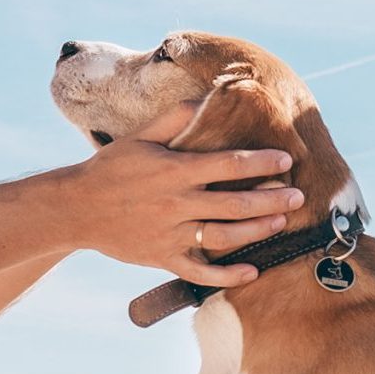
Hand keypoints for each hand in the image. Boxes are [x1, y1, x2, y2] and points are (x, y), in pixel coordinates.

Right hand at [65, 123, 301, 288]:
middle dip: (270, 201)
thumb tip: (206, 97)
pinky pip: (200, 272)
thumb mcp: (140, 136)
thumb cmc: (111, 168)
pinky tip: (252, 272)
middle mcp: (176, 203)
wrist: (76, 209)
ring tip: (280, 223)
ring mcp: (171, 234)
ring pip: (223, 237)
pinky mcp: (163, 258)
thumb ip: (175, 118)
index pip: (227, 164)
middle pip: (234, 204)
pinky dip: (227, 276)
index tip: (285, 161)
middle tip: (298, 197)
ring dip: (256, 231)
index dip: (260, 162)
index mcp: (174, 170)